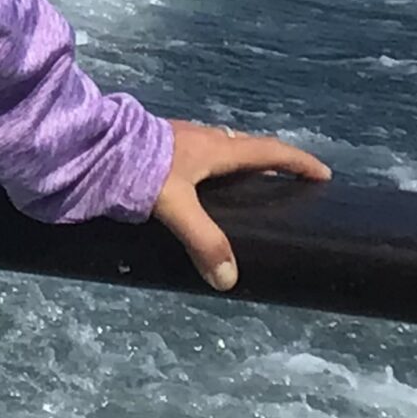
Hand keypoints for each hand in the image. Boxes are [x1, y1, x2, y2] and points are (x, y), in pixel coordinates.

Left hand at [151, 120, 330, 292]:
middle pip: (246, 148)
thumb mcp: (176, 207)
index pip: (270, 151)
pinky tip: (195, 189)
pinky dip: (209, 169)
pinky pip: (196, 154)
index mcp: (216, 148)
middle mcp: (202, 138)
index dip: (299, 162)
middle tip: (283, 186)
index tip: (323, 175)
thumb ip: (204, 241)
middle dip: (269, 164)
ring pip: (218, 149)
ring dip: (236, 165)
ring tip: (242, 192)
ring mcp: (178, 138)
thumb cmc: (139, 170)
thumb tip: (228, 279)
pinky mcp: (158, 145)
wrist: (92, 145)